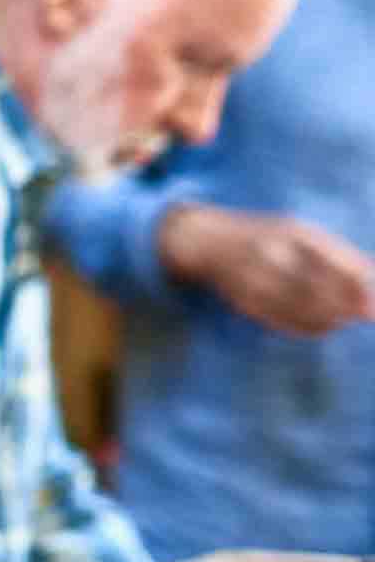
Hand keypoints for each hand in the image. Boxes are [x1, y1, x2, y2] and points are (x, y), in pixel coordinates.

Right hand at [158, 206, 374, 337]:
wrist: (203, 241)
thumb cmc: (264, 234)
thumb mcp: (302, 233)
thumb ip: (341, 255)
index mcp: (290, 233)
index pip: (333, 261)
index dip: (358, 284)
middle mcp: (271, 256)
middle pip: (319, 290)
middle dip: (349, 306)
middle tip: (368, 314)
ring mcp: (255, 282)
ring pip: (304, 311)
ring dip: (333, 319)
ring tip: (346, 318)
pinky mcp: (245, 304)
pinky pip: (285, 323)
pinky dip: (312, 328)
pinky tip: (326, 326)